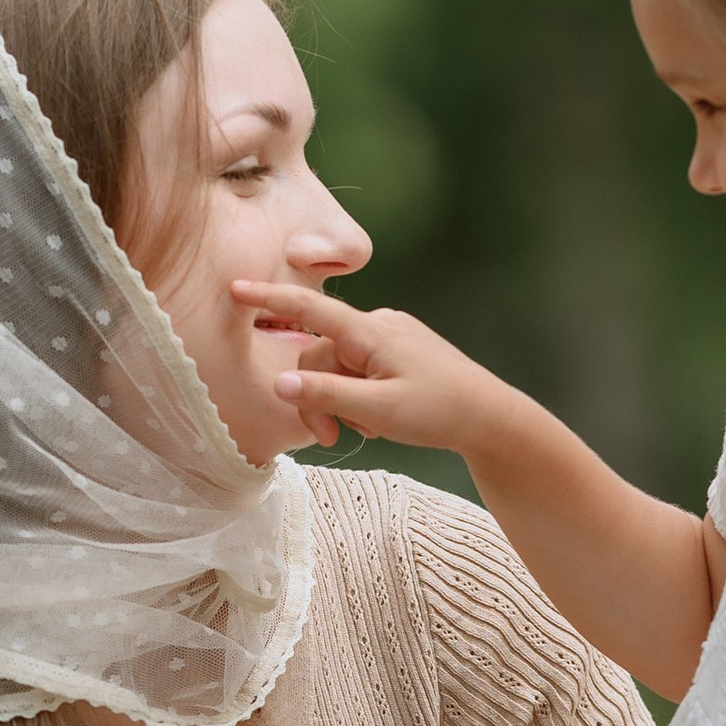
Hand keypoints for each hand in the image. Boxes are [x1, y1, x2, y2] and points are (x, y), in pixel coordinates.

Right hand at [230, 274, 514, 458]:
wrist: (490, 417)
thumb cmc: (439, 411)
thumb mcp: (378, 409)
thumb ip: (326, 395)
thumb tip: (279, 382)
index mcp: (371, 333)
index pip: (310, 309)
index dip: (270, 299)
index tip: (235, 287)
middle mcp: (379, 326)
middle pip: (321, 355)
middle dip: (317, 396)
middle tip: (330, 439)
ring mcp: (390, 337)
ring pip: (340, 366)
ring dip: (341, 400)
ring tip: (371, 427)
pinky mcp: (399, 352)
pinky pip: (360, 369)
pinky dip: (360, 395)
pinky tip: (382, 418)